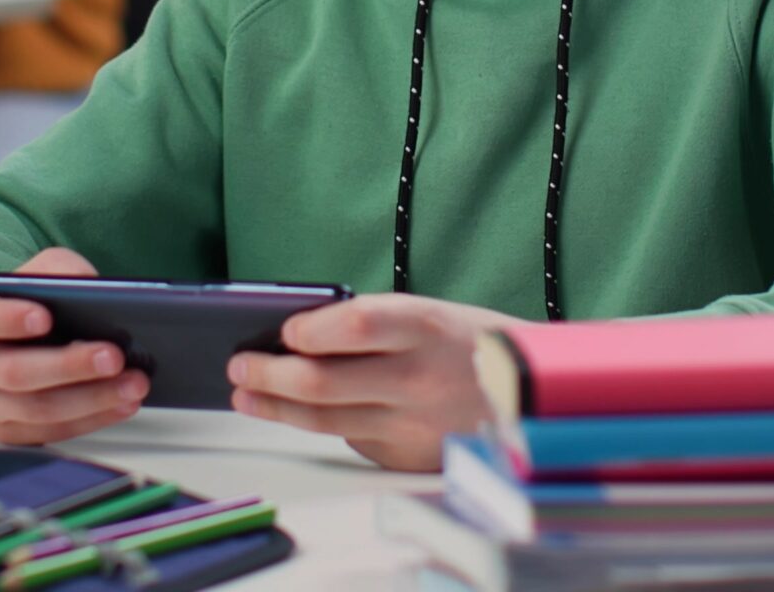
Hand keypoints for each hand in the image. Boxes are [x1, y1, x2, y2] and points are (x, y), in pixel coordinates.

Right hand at [0, 248, 149, 444]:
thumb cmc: (15, 302)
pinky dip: (90, 420)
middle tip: (114, 356)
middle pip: (13, 372)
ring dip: (89, 400)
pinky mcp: (6, 430)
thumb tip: (98, 291)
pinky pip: (48, 432)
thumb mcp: (32, 272)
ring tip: (133, 384)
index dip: (6, 319)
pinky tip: (122, 404)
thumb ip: (58, 273)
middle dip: (68, 366)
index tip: (44, 316)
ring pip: (34, 410)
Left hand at [227, 294, 519, 470]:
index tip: (284, 329)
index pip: (356, 323)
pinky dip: (321, 423)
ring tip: (246, 394)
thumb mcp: (436, 315)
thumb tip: (301, 333)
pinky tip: (299, 411)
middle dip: (268, 372)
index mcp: (427, 328)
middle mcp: (417, 379)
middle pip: (323, 380)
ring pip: (323, 418)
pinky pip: (350, 439)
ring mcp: (410, 424)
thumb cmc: (475, 347)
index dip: (311, 327)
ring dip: (275, 405)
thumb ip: (376, 323)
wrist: (532, 400)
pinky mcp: (404, 456)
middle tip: (240, 365)